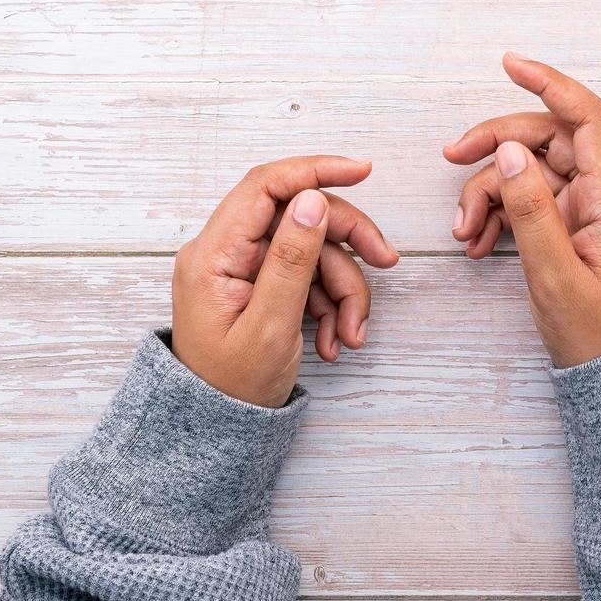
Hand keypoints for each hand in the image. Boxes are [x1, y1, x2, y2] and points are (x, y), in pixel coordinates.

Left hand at [172, 156, 399, 407]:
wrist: (220, 429)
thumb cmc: (232, 386)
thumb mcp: (268, 326)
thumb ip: (291, 260)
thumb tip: (312, 201)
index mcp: (214, 254)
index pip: (265, 186)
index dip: (315, 171)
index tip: (362, 171)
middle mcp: (226, 252)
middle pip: (301, 216)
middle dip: (347, 243)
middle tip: (386, 263)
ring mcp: (245, 269)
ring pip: (315, 251)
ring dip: (344, 290)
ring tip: (350, 335)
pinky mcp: (263, 285)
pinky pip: (309, 277)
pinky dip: (331, 304)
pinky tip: (334, 339)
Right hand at [443, 53, 600, 367]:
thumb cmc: (598, 337)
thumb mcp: (554, 276)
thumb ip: (531, 211)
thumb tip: (511, 153)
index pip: (587, 118)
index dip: (550, 84)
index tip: (510, 64)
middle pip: (549, 140)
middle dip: (496, 145)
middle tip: (451, 159)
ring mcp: (593, 214)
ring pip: (533, 172)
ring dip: (490, 191)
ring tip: (463, 232)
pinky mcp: (578, 231)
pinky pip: (535, 204)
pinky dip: (502, 214)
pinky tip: (478, 243)